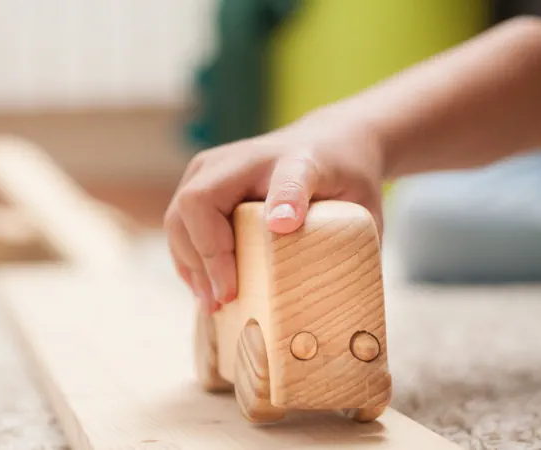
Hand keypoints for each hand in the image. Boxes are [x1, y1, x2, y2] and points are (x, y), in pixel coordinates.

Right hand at [164, 115, 386, 312]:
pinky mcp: (196, 180)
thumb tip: (329, 297)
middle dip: (207, 256)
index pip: (289, 179)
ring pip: (179, 216)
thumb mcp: (362, 204)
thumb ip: (353, 241)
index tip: (285, 227)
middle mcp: (244, 157)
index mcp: (298, 161)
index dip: (283, 202)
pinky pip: (177, 223)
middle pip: (199, 202)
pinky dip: (186, 258)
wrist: (326, 142)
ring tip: (211, 302)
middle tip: (226, 298)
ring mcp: (211, 166)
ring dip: (190, 263)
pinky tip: (202, 286)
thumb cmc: (343, 180)